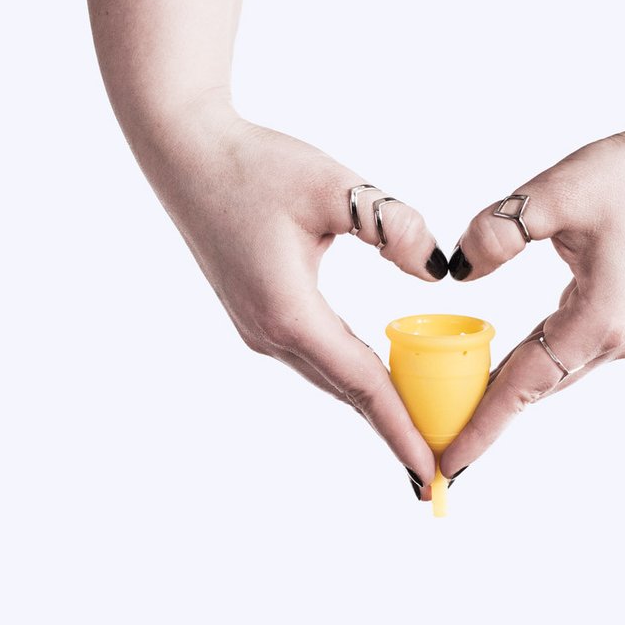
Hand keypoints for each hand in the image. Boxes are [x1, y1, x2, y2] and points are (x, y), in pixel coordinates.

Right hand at [145, 99, 447, 486]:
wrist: (187, 151)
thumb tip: (436, 272)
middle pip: (347, 393)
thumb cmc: (256, 165)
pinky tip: (374, 381)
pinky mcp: (256, 314)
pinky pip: (315, 358)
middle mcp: (270, 333)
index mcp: (290, 312)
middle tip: (437, 471)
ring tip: (415, 433)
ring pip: (329, 378)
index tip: (433, 473)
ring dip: (372, 405)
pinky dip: (350, 377)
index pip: (363, 384)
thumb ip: (394, 227)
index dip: (402, 429)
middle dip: (394, 430)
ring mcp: (258, 328)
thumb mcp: (337, 188)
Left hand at [440, 111, 624, 476]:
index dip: (482, 424)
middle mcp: (616, 337)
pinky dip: (532, 363)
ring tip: (462, 409)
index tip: (450, 463)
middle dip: (488, 416)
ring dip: (510, 391)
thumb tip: (457, 272)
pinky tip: (506, 366)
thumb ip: (496, 233)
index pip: (525, 385)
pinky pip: (568, 351)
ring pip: (553, 372)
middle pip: (538, 389)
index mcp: (599, 318)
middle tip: (439, 444)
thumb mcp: (553, 193)